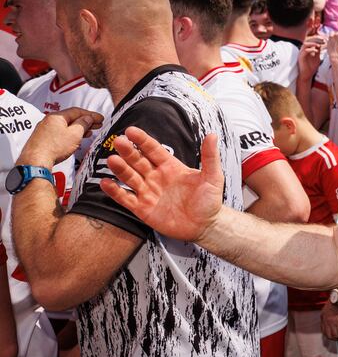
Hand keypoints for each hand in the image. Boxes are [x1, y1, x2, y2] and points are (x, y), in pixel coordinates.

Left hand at [17, 108, 103, 166]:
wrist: (36, 161)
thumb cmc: (53, 148)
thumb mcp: (75, 134)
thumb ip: (83, 124)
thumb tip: (87, 119)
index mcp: (57, 116)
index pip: (77, 111)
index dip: (91, 114)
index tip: (100, 118)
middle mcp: (49, 121)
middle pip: (71, 118)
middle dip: (85, 121)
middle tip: (96, 124)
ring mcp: (45, 130)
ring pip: (65, 126)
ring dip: (78, 128)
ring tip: (88, 132)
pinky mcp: (43, 139)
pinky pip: (59, 133)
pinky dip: (69, 134)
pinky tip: (74, 140)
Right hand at [99, 127, 223, 243]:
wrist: (206, 226)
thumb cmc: (210, 200)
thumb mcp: (213, 177)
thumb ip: (210, 157)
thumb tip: (213, 135)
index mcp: (170, 167)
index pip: (153, 150)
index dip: (143, 141)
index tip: (131, 131)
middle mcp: (156, 177)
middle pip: (138, 161)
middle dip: (128, 152)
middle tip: (118, 141)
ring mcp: (148, 192)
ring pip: (130, 178)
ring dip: (121, 169)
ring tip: (112, 160)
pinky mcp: (143, 209)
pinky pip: (126, 199)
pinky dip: (115, 192)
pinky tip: (106, 183)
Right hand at [297, 36, 323, 83]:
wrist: (307, 75)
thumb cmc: (312, 67)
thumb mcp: (317, 57)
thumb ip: (318, 51)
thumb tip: (322, 44)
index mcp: (307, 49)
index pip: (311, 40)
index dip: (317, 38)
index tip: (325, 39)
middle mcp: (303, 49)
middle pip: (308, 40)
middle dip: (316, 39)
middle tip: (323, 40)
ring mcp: (301, 53)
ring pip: (305, 44)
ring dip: (312, 43)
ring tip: (319, 45)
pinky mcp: (300, 57)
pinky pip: (304, 51)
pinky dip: (311, 49)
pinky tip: (316, 51)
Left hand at [321, 300, 337, 340]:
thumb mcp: (330, 306)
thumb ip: (330, 314)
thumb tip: (336, 319)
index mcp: (323, 316)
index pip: (323, 330)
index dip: (329, 335)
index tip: (334, 336)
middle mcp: (326, 320)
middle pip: (329, 335)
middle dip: (335, 339)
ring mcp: (332, 322)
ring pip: (336, 336)